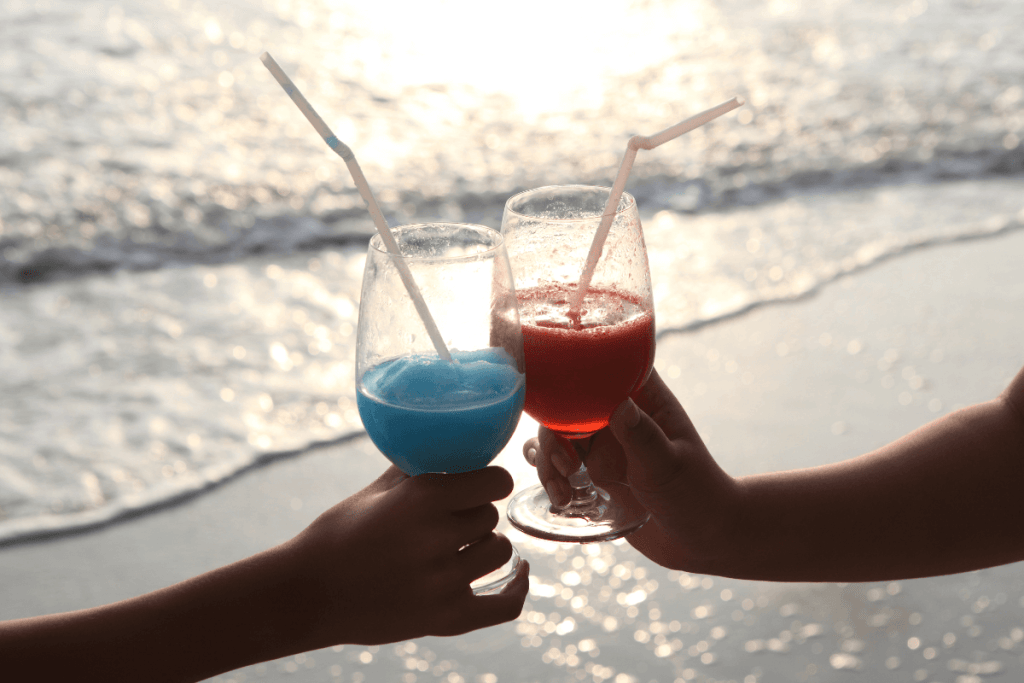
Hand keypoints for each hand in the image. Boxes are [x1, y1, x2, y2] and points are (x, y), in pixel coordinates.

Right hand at [285, 465, 529, 647]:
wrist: (307, 593)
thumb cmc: (337, 534)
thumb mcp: (375, 491)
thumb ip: (418, 471)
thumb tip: (450, 448)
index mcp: (422, 499)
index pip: (495, 481)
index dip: (491, 480)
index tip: (482, 483)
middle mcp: (437, 538)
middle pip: (491, 516)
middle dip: (475, 514)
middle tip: (449, 519)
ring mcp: (444, 582)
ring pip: (500, 551)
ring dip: (485, 545)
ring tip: (459, 545)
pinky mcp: (446, 619)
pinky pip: (505, 606)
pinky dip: (517, 588)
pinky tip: (520, 573)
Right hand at [524, 369, 738, 570]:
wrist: (701, 539)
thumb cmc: (697, 495)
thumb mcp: (668, 467)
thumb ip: (643, 438)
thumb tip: (619, 406)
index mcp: (643, 399)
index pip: (604, 365)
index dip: (575, 367)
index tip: (555, 390)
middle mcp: (618, 414)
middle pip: (568, 402)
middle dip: (554, 432)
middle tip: (567, 466)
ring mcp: (603, 442)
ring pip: (556, 433)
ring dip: (547, 458)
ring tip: (562, 492)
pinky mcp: (592, 469)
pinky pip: (558, 463)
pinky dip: (549, 476)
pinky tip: (562, 499)